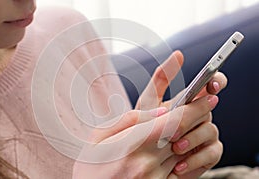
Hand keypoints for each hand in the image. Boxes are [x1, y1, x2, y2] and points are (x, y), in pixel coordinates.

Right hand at [73, 91, 218, 178]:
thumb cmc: (90, 166)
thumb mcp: (99, 136)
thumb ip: (130, 120)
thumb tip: (161, 112)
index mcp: (132, 144)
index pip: (174, 122)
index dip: (195, 108)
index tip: (208, 99)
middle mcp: (147, 163)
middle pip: (184, 136)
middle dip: (197, 119)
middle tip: (205, 107)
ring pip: (185, 153)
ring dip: (191, 138)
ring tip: (187, 127)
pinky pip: (179, 170)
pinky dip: (183, 157)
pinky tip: (177, 150)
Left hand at [135, 50, 226, 177]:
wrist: (142, 156)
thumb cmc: (145, 124)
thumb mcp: (149, 100)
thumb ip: (162, 78)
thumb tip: (179, 54)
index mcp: (190, 100)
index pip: (213, 85)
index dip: (216, 81)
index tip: (210, 84)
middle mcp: (201, 115)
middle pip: (209, 109)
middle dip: (191, 118)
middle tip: (173, 129)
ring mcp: (206, 133)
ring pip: (210, 130)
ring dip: (191, 139)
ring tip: (173, 147)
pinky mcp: (208, 153)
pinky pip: (212, 152)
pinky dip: (195, 159)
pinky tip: (178, 164)